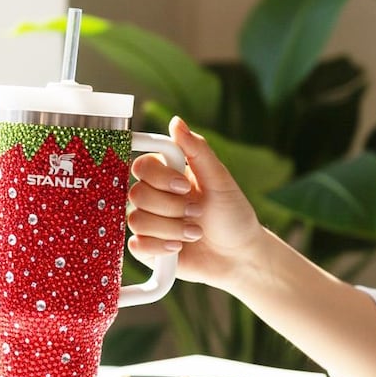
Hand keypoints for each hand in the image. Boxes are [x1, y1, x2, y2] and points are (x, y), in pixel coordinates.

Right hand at [127, 117, 263, 289]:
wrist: (239, 255)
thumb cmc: (232, 214)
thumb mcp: (220, 179)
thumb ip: (197, 149)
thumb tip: (176, 121)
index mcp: (166, 174)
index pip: (141, 166)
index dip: (159, 177)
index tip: (185, 186)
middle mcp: (153, 197)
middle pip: (137, 194)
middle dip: (172, 207)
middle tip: (197, 212)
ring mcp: (148, 222)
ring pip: (137, 220)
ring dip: (171, 228)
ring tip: (195, 233)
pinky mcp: (146, 248)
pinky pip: (136, 245)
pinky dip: (161, 247)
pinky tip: (179, 247)